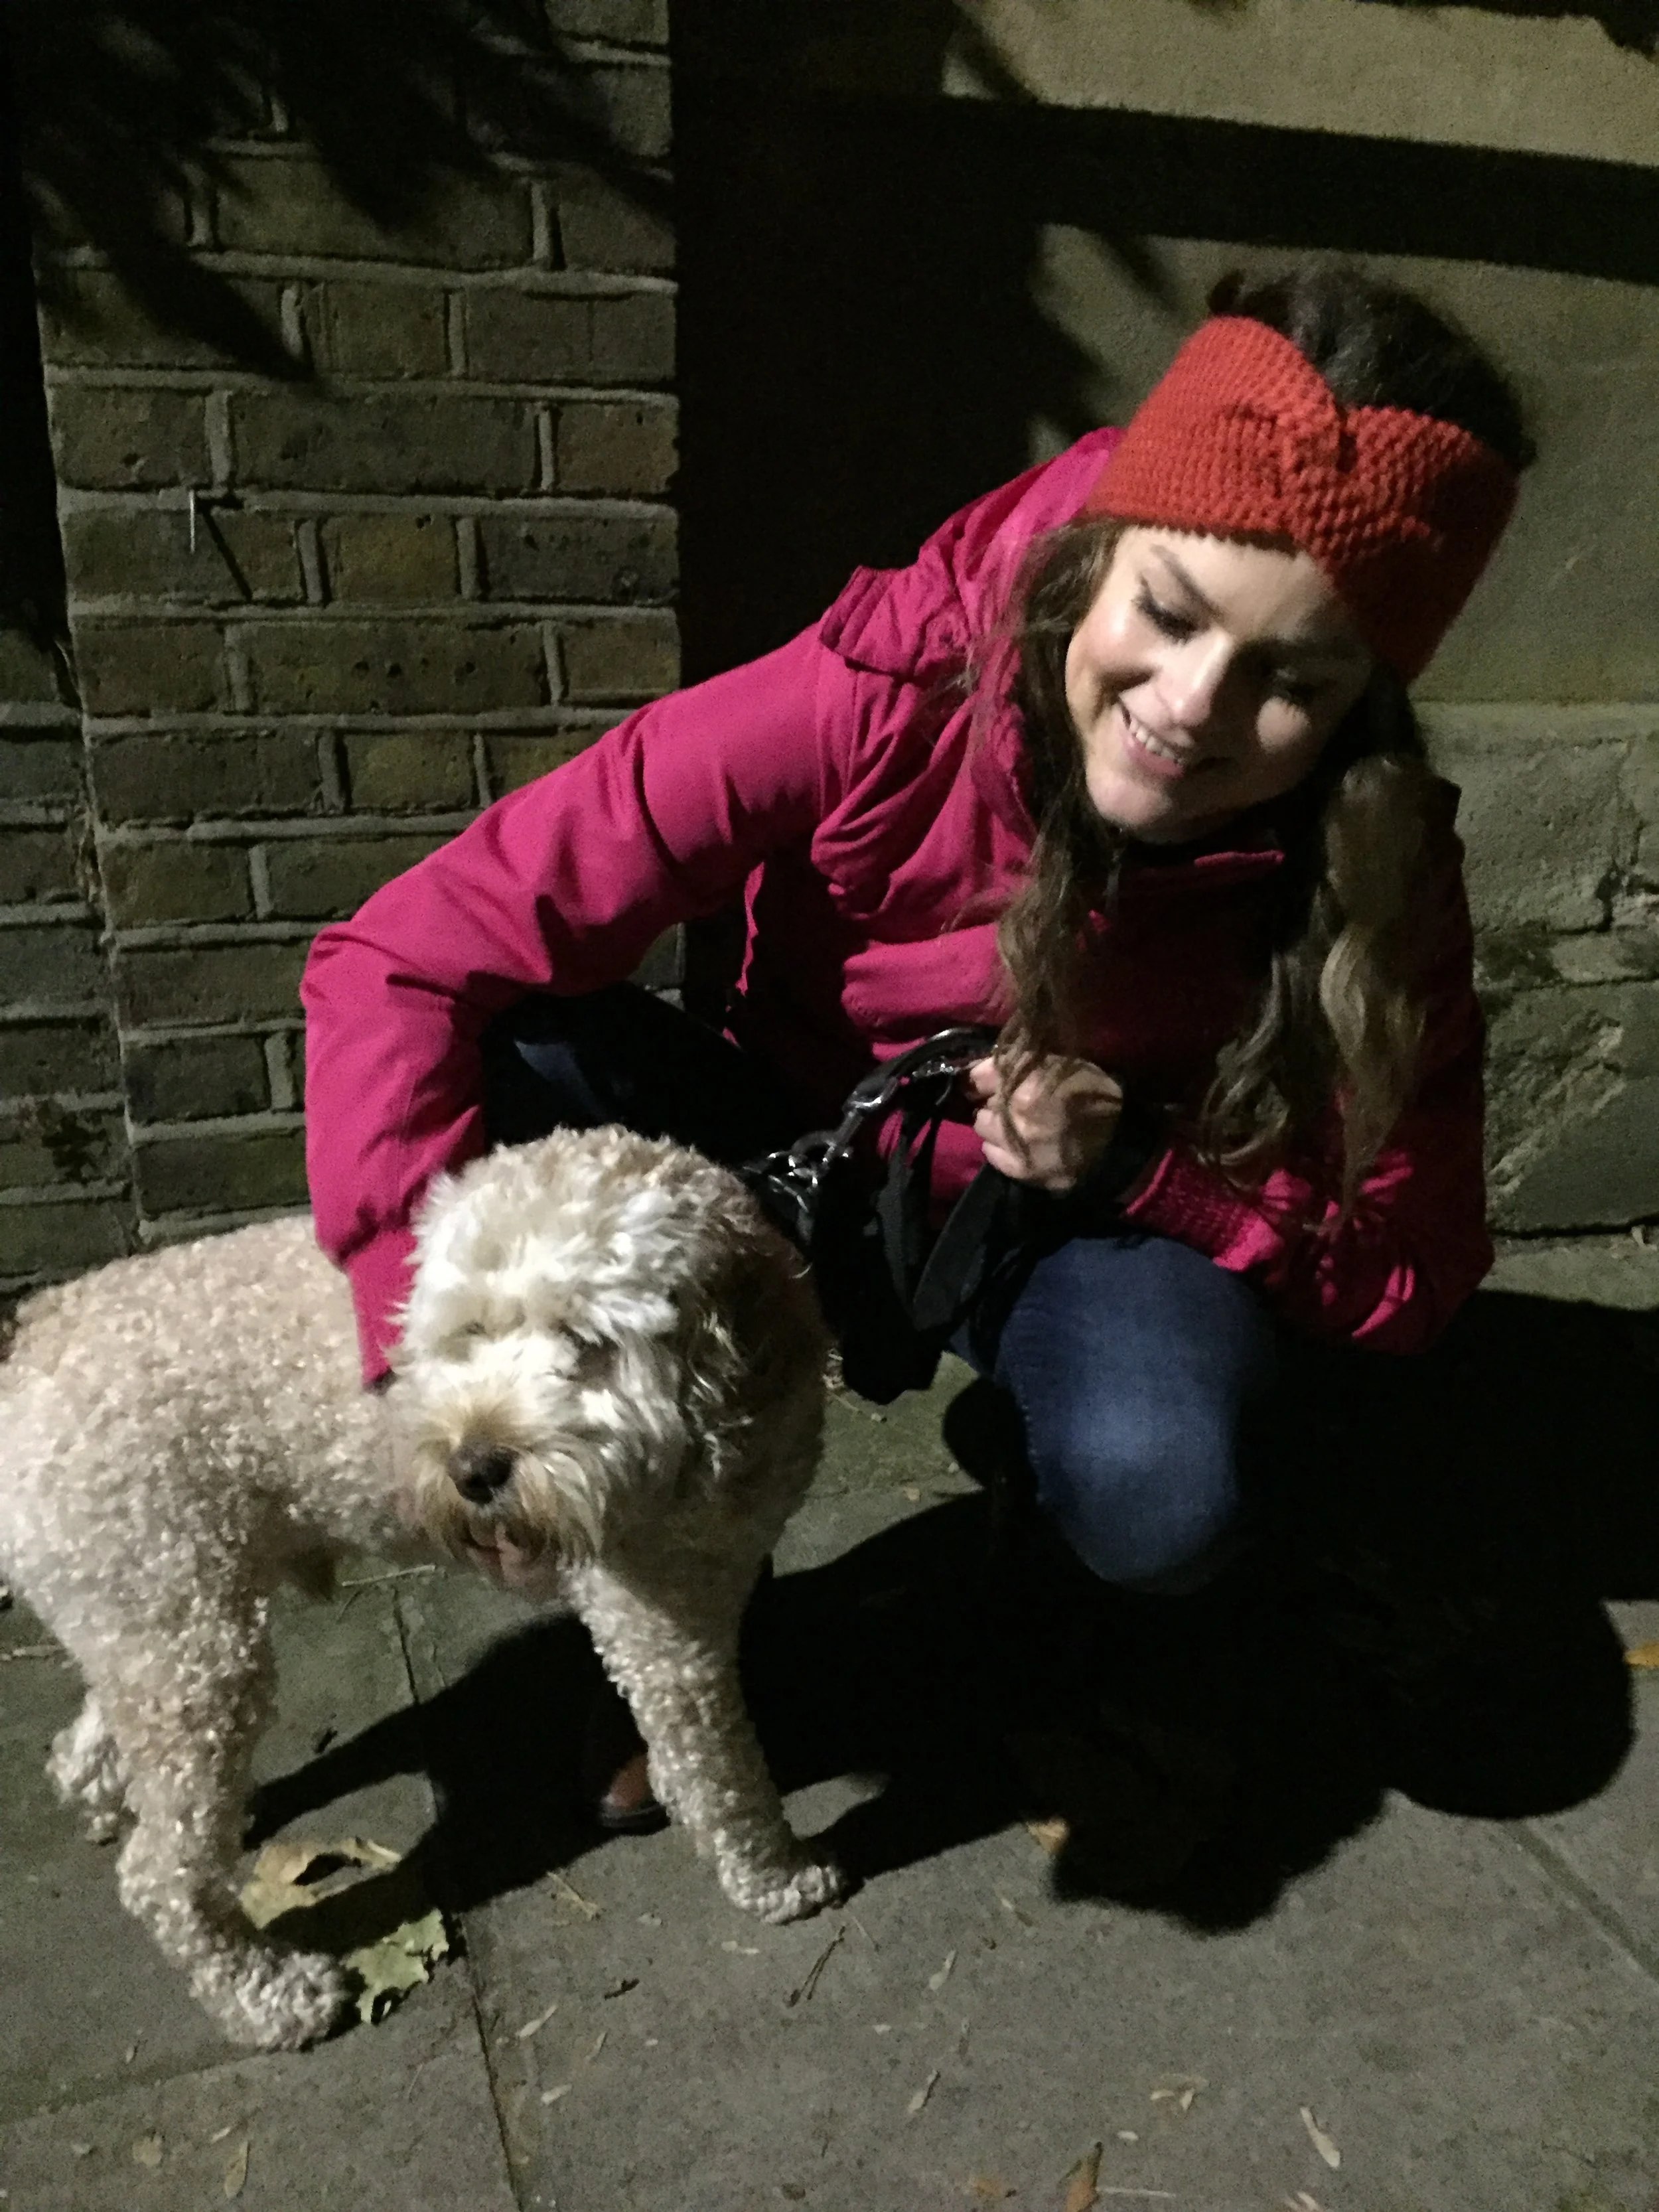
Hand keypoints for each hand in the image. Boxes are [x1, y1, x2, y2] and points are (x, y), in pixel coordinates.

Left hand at [963, 1054, 1123, 1191]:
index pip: (979, 1076)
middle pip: (980, 1103)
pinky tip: (1017, 1143)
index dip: (981, 1076)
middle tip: (1009, 1101)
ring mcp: (1015, 1144)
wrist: (1120, 1142)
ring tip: (1013, 1123)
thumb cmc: (1096, 1095)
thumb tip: (991, 1064)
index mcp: (1026, 1082)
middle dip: (992, 1100)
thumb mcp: (1064, 1064)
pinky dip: (1000, 1147)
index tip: (985, 1080)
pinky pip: (991, 1154)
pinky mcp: (1020, 1170)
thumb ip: (1025, 1061)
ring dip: (994, 1124)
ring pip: (982, 1128)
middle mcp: (1013, 1113)